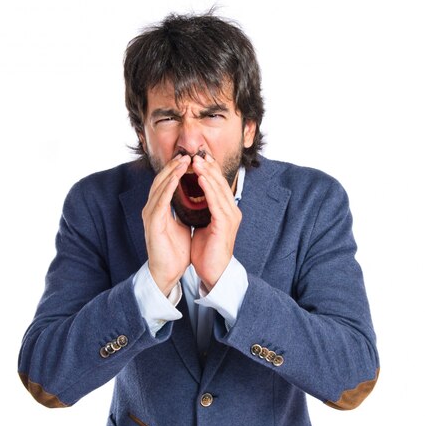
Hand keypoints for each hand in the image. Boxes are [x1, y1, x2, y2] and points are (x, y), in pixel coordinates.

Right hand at [142, 154, 191, 295]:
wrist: (167, 272)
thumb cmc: (174, 252)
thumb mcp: (182, 225)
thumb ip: (184, 212)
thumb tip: (195, 201)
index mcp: (159, 209)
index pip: (167, 183)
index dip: (177, 170)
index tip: (191, 160)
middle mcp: (152, 209)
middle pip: (161, 180)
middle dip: (174, 166)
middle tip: (187, 154)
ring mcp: (150, 215)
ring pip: (159, 187)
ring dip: (171, 172)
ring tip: (183, 161)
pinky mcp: (152, 223)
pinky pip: (160, 201)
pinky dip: (167, 188)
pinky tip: (175, 178)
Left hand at [190, 153, 241, 290]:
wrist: (213, 272)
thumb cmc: (207, 252)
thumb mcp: (204, 225)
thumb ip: (202, 211)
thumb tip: (193, 198)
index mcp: (227, 211)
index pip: (219, 185)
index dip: (209, 170)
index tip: (198, 157)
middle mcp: (232, 211)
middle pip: (221, 183)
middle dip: (209, 167)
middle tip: (197, 153)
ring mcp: (230, 218)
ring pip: (219, 190)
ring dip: (208, 174)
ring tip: (197, 161)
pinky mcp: (224, 225)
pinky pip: (216, 203)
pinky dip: (209, 190)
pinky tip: (201, 179)